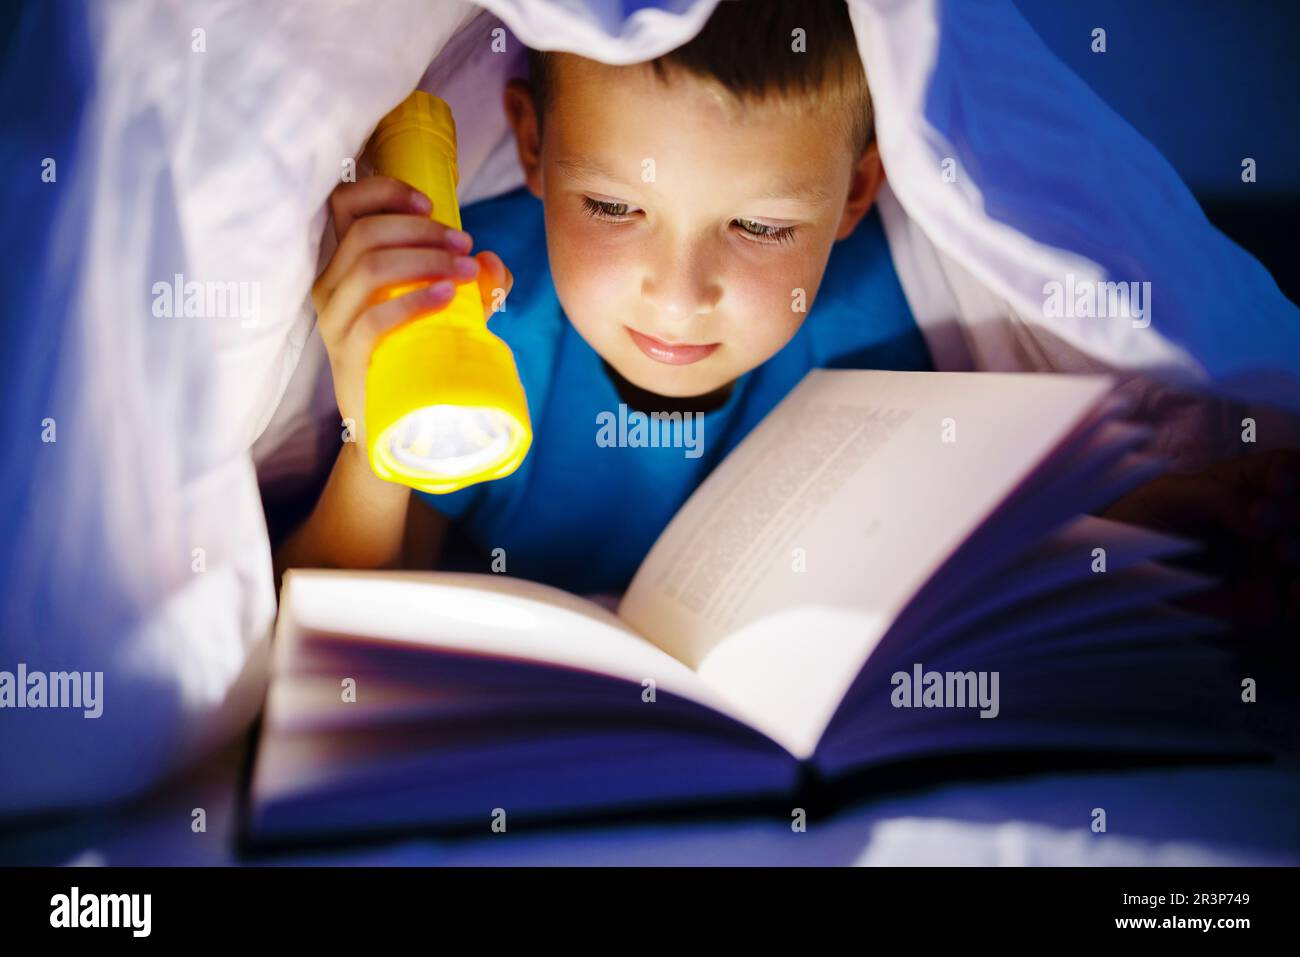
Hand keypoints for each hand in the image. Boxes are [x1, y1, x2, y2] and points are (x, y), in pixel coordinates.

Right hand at [311, 176, 513, 456]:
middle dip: (421, 231)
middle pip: (364, 233)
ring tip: (465, 272)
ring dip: (424, 260)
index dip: (383, 192)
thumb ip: (476, 284)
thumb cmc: (418, 356)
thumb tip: (492, 259)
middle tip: (465, 246)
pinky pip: (373, 318)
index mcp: (344, 266)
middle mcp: (330, 287)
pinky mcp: (347, 357)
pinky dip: (413, 300)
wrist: (396, 423)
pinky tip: (448, 297)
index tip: (429, 205)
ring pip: (368, 268)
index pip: (343, 205)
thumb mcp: (449, 312)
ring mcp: (334, 323)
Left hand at [1101, 448, 1299, 634]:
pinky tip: (1292, 595)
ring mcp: (1268, 559)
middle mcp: (1264, 521)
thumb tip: (1265, 521)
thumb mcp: (1167, 496)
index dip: (1294, 474)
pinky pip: (1298, 600)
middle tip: (1270, 523)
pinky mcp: (1264, 598)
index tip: (1278, 485)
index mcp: (1242, 485)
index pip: (1289, 468)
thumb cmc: (1133, 522)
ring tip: (1282, 553)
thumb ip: (1218, 497)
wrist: (1110, 573)